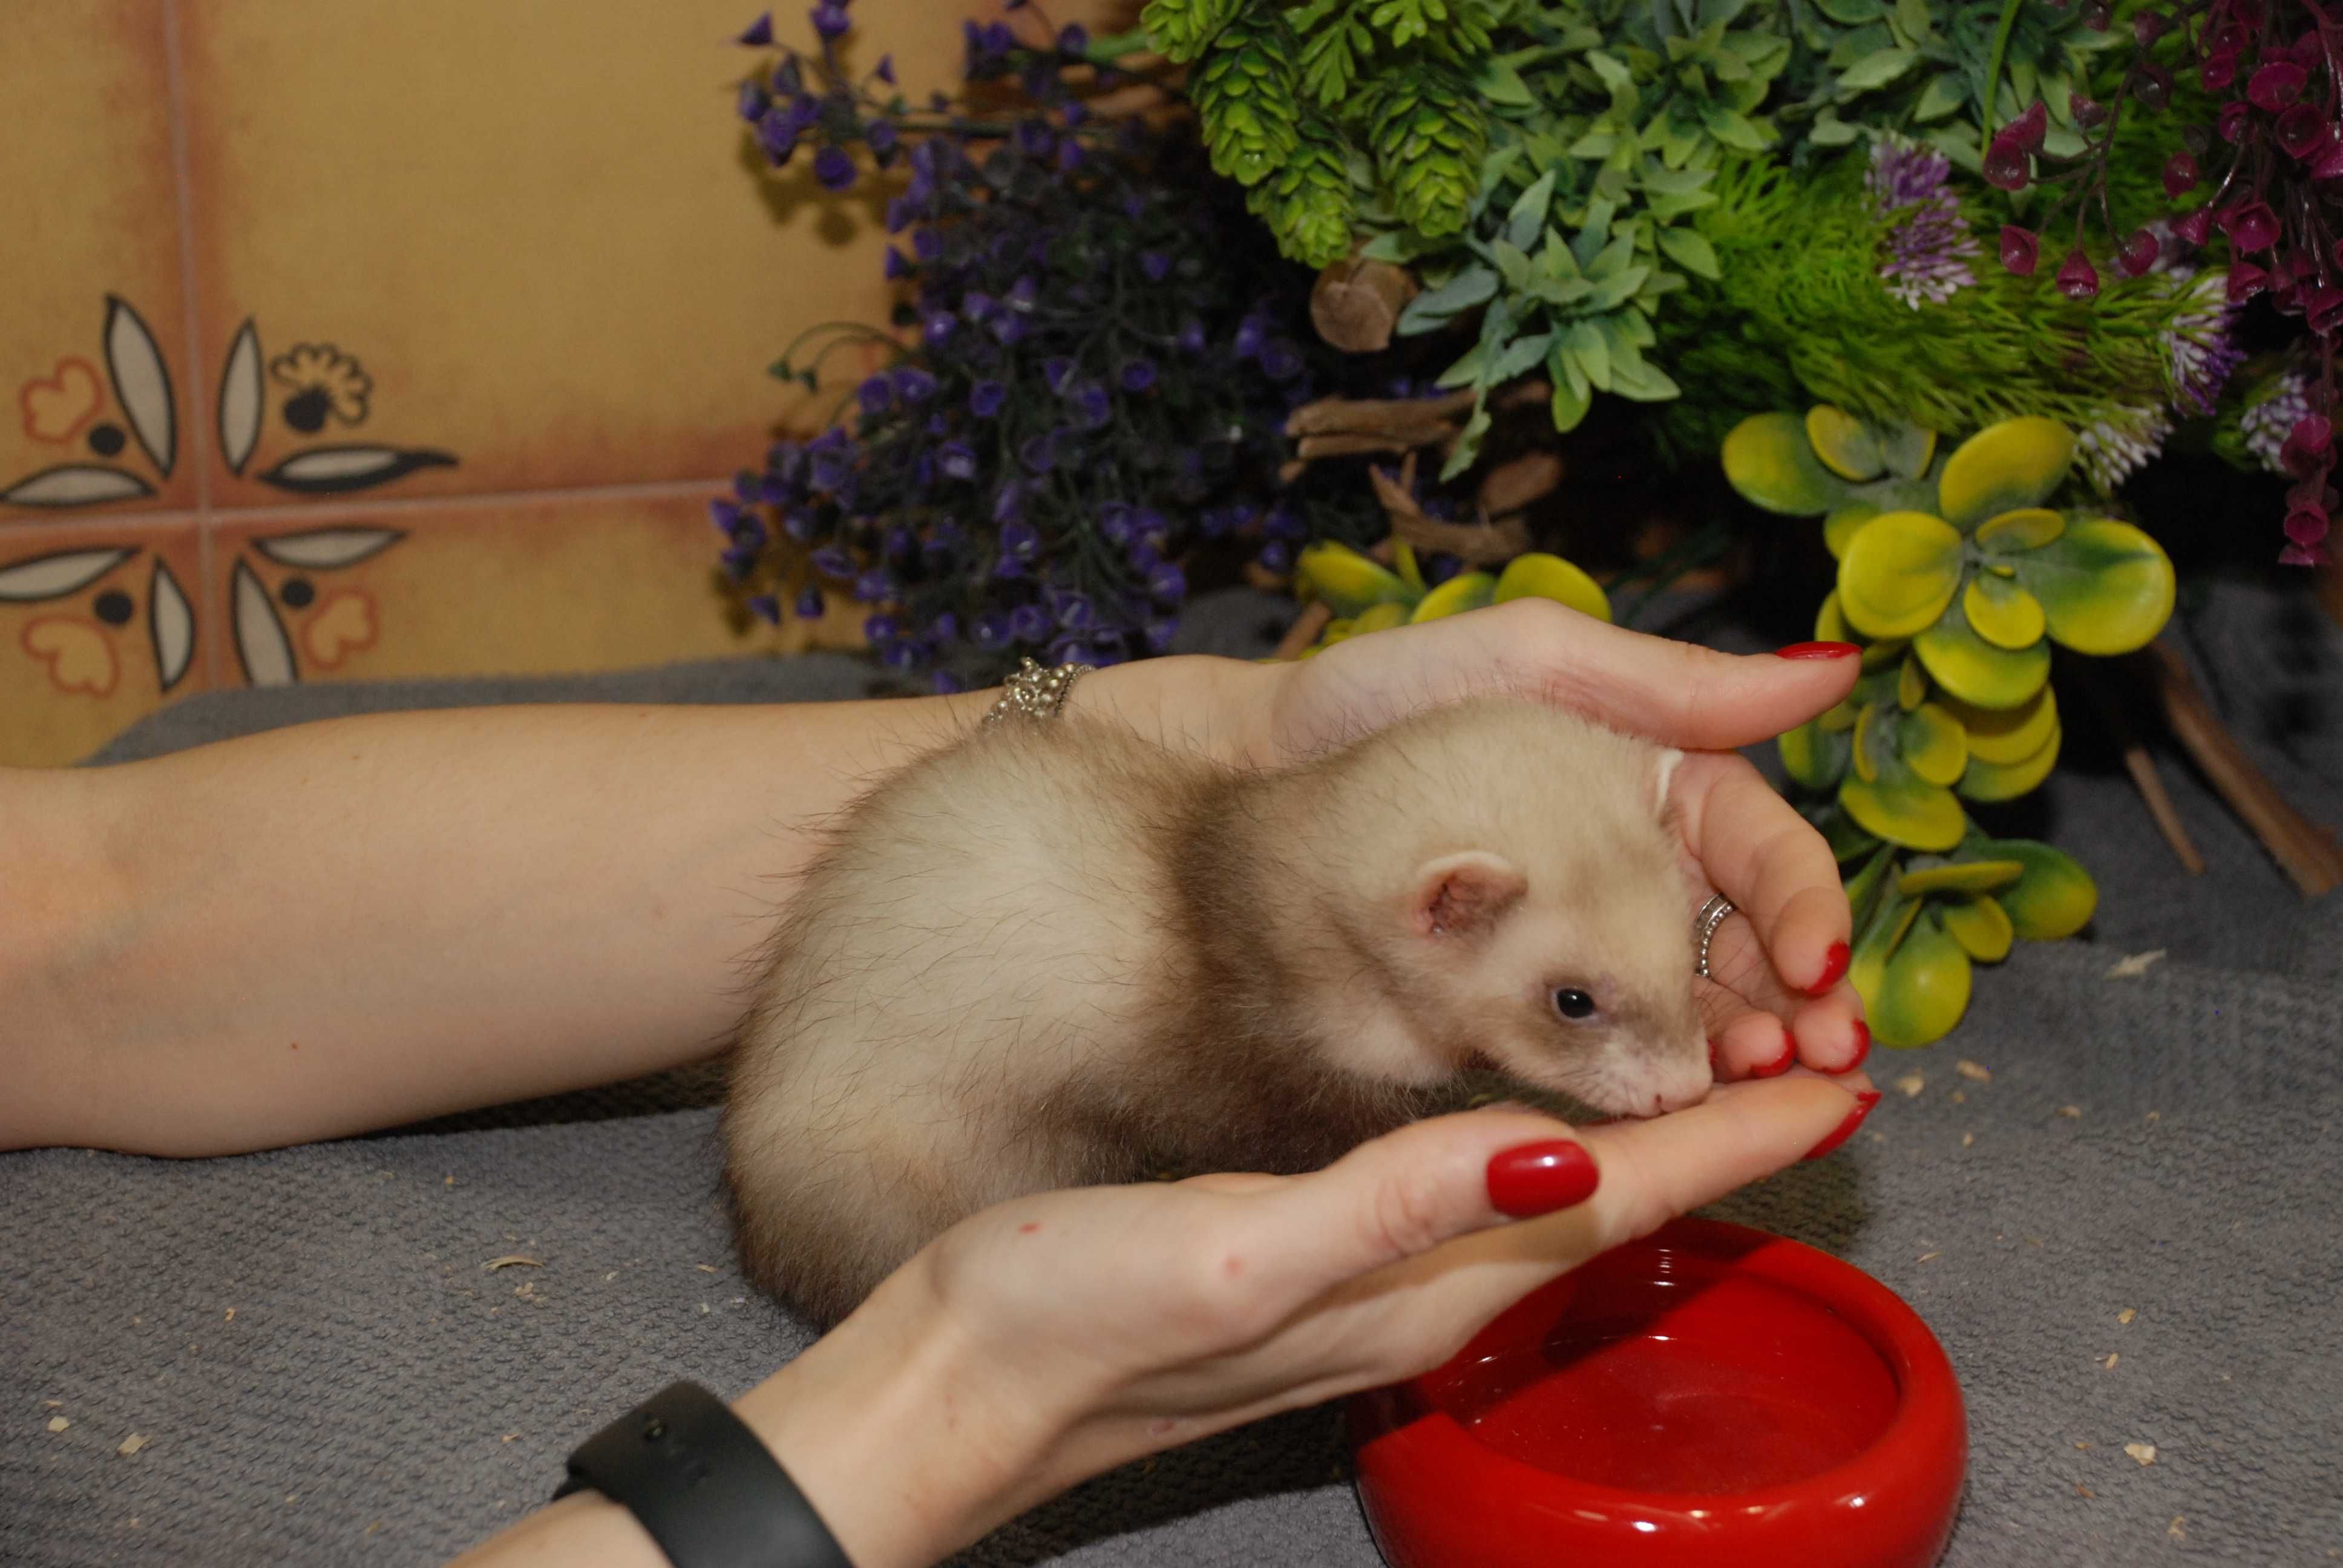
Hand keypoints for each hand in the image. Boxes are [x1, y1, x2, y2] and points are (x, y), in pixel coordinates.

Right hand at [751, 1076, 1872, 1567]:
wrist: (960, 1394)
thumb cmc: (1071, 1315)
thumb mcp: (1233, 1252)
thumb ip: (1395, 1208)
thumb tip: (1557, 1158)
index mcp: (1415, 1283)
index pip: (1614, 1203)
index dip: (1732, 1142)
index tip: (1843, 1089)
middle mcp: (1417, 1299)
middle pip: (1610, 1216)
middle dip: (1720, 1147)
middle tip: (1816, 1073)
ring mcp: (1370, 1297)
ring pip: (1552, 1220)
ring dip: (1648, 1160)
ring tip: (1719, 1094)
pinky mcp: (1318, 1279)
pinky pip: (1478, 1219)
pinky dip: (1549, 1171)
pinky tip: (1545, 1140)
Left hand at [1242, 598, 1869, 1079]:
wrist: (1235, 785)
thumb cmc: (1376, 704)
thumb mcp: (1529, 663)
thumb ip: (1674, 683)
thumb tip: (1837, 668)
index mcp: (1652, 787)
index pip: (1763, 852)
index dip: (1804, 906)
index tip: (1820, 961)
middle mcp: (1630, 873)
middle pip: (1747, 949)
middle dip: (1796, 1002)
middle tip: (1818, 1049)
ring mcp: (1574, 952)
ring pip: (1690, 1013)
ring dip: (1741, 1053)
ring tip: (1754, 1077)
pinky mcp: (1512, 1017)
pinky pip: (1598, 1058)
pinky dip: (1647, 1085)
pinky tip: (1673, 1109)